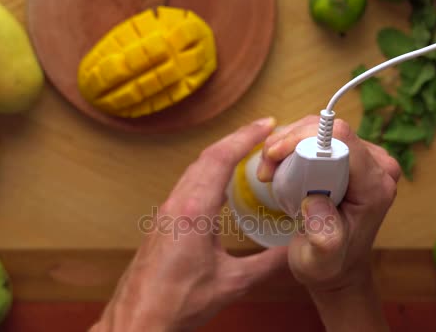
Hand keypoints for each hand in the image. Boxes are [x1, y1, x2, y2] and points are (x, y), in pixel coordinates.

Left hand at [91, 118, 287, 331]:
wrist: (138, 321)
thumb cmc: (176, 304)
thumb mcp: (232, 283)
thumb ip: (269, 264)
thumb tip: (297, 250)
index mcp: (193, 211)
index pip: (220, 159)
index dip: (245, 136)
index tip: (266, 124)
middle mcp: (176, 204)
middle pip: (207, 157)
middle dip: (236, 139)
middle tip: (262, 131)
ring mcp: (165, 212)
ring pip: (194, 169)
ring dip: (221, 155)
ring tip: (246, 150)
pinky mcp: (162, 223)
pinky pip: (187, 184)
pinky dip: (208, 173)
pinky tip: (221, 183)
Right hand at [257, 115, 400, 330]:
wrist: (337, 267)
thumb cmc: (329, 265)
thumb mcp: (322, 260)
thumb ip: (324, 237)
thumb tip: (315, 201)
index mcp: (375, 187)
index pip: (342, 140)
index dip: (303, 140)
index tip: (273, 158)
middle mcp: (377, 167)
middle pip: (329, 130)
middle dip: (290, 142)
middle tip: (266, 170)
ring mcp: (366, 160)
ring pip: (320, 130)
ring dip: (287, 144)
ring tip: (269, 171)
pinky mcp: (351, 158)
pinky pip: (318, 137)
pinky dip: (293, 146)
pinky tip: (279, 167)